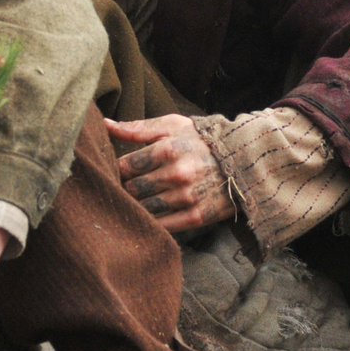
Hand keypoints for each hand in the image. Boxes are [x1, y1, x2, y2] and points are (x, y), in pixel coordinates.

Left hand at [106, 114, 234, 232]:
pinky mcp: (197, 216)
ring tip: (138, 201)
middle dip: (125, 189)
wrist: (245, 160)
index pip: (124, 166)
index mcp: (167, 148)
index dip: (116, 170)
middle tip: (125, 188)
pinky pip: (163, 226)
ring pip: (144, 209)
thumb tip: (104, 124)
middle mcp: (177, 174)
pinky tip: (149, 216)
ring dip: (136, 206)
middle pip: (132, 189)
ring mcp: (187, 197)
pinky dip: (152, 223)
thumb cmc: (202, 140)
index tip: (119, 172)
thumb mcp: (173, 125)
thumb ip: (137, 128)